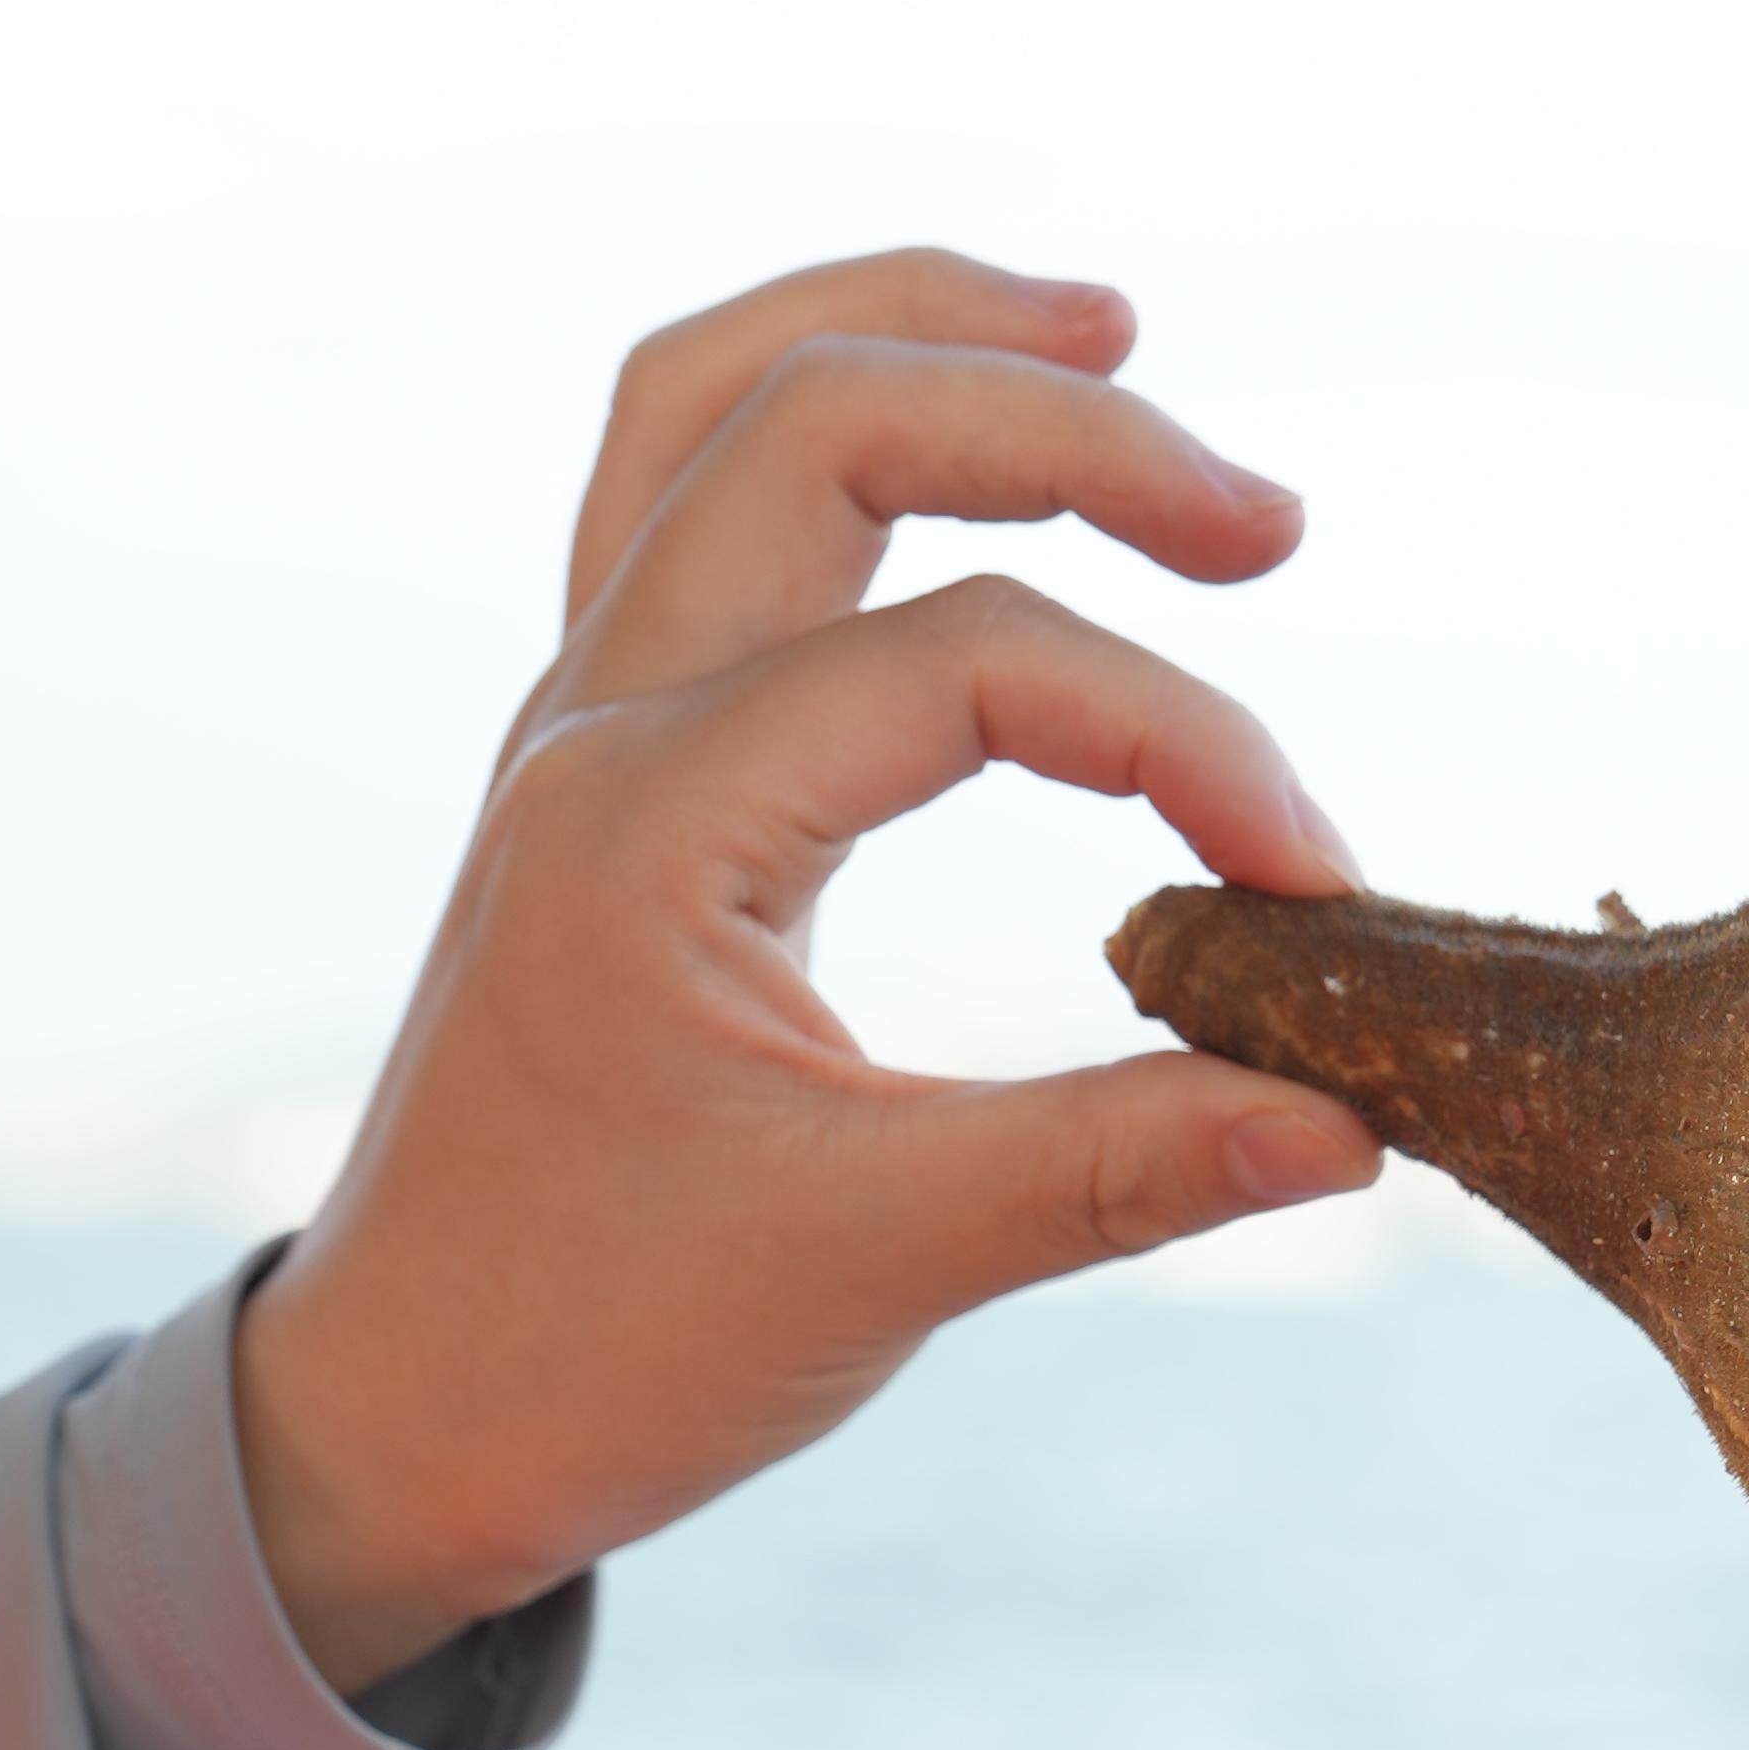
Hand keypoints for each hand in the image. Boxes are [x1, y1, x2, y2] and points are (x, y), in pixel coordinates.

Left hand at [232, 247, 1382, 1697]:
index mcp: (653, 819)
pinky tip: (965, 459)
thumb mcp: (879, 1264)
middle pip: (826, 419)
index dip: (1186, 745)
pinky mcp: (609, 760)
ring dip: (915, 337)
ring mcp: (588, 722)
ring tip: (1109, 334)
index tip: (1315, 890)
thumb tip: (1355, 1125)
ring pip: (721, 401)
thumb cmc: (596, 1347)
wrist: (393, 1415)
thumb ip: (1125, 1170)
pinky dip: (833, 429)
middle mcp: (602, 721)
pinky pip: (692, 498)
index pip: (978, 663)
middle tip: (1268, 529)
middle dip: (1068, 428)